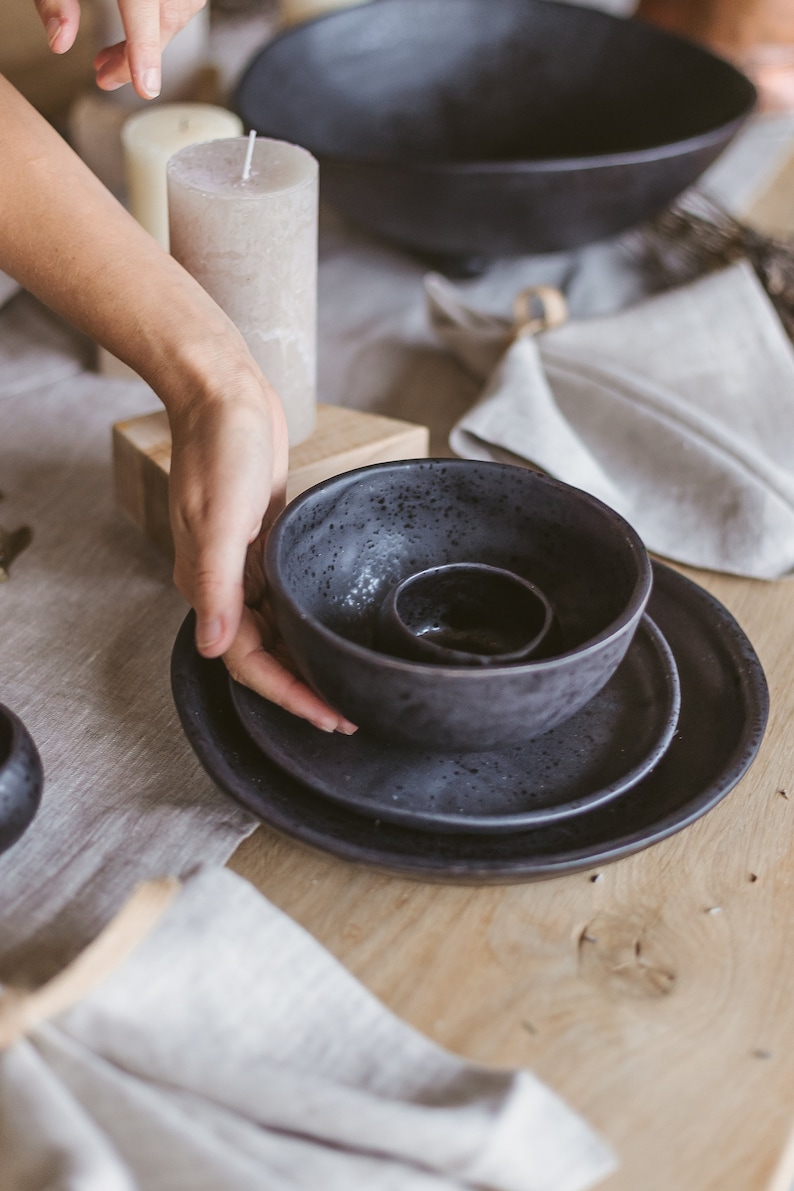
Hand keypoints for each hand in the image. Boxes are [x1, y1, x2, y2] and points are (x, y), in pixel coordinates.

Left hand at [34, 0, 207, 99]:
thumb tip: (60, 41)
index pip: (143, 8)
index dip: (144, 50)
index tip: (147, 87)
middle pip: (164, 15)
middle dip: (139, 56)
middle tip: (106, 78)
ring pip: (180, 11)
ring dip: (152, 43)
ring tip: (114, 58)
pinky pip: (183, 0)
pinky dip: (162, 22)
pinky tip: (137, 33)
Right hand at [167, 375, 356, 734]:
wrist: (224, 395)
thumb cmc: (220, 447)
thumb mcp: (219, 517)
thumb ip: (216, 586)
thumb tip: (214, 648)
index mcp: (208, 586)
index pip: (247, 663)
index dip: (288, 695)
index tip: (329, 717)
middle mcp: (225, 585)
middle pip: (264, 657)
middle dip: (303, 689)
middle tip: (350, 713)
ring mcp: (245, 566)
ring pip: (276, 633)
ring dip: (307, 662)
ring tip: (348, 685)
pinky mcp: (264, 546)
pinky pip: (284, 601)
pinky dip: (306, 625)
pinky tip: (333, 634)